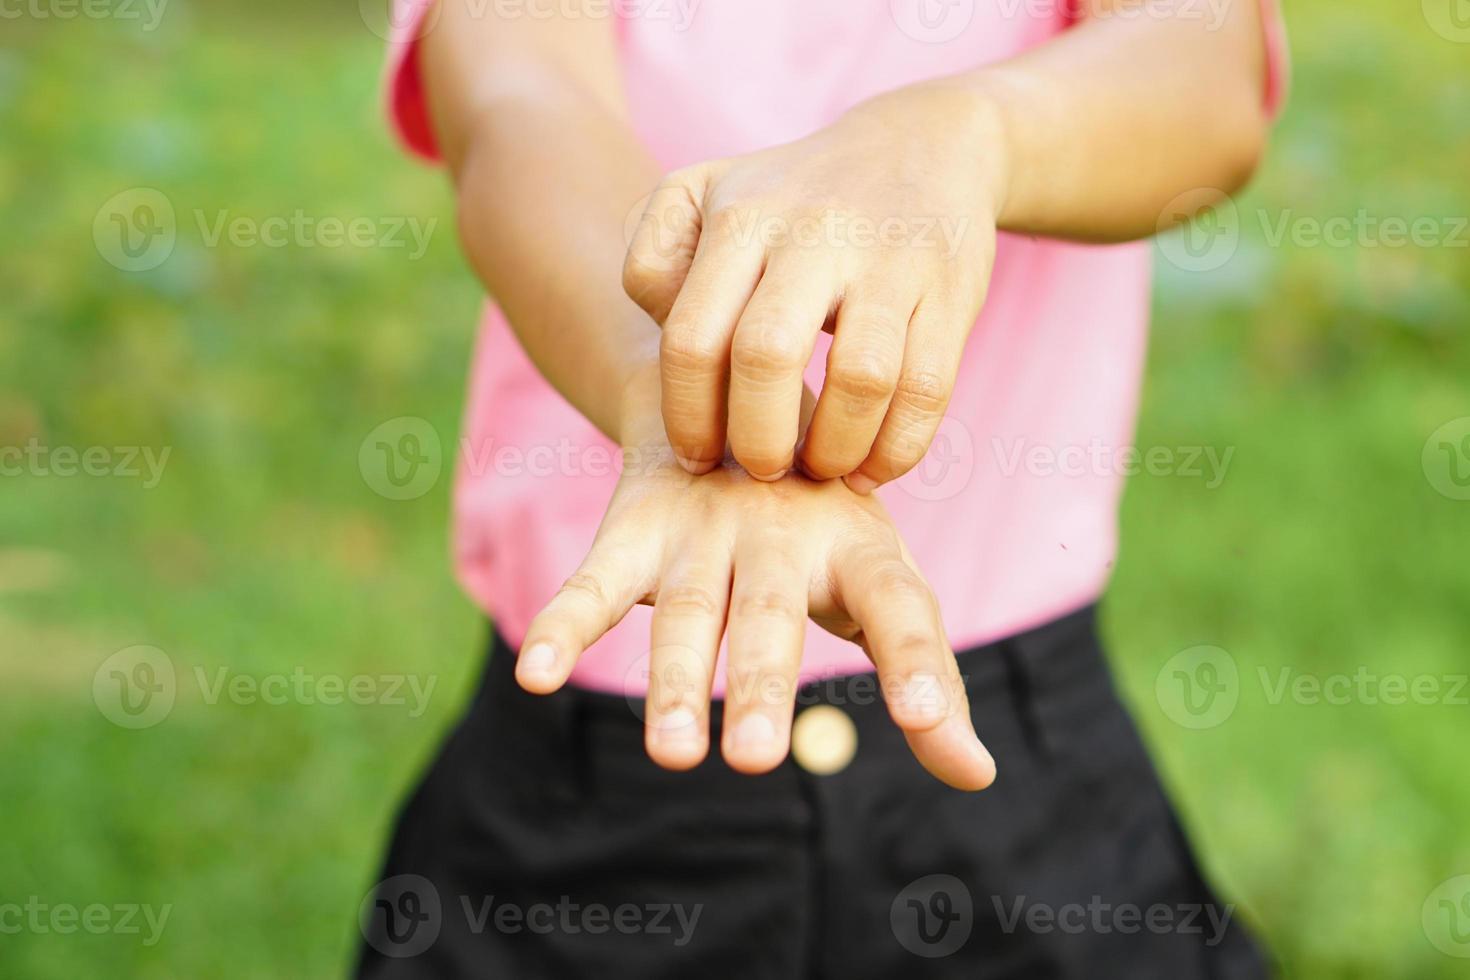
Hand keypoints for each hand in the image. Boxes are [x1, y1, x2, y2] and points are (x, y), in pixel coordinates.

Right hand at [513, 419, 995, 790]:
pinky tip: (539, 675)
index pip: (900, 608)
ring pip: (687, 610)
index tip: (934, 724)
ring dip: (676, 679)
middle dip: (763, 682)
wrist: (736, 396)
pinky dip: (565, 627)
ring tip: (675, 754)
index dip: (918, 665)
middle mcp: (784, 534)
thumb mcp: (882, 586)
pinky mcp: (636, 529)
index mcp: (860, 547)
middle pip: (771, 615)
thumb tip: (980, 778)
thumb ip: (927, 681)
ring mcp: (705, 529)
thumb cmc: (829, 528)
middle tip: (756, 757)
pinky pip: (595, 583)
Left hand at [622, 82, 1004, 492]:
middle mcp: (815, 232)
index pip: (692, 336)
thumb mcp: (705, 195)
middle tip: (762, 470)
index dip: (689, 417)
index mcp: (742, 218)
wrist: (925, 144)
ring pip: (861, 378)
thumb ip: (655, 260)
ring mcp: (891, 260)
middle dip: (758, 440)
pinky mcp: (952, 289)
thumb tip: (659, 334)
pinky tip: (869, 468)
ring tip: (819, 470)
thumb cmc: (791, 198)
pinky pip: (928, 388)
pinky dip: (897, 449)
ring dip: (834, 450)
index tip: (699, 458)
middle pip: (768, 356)